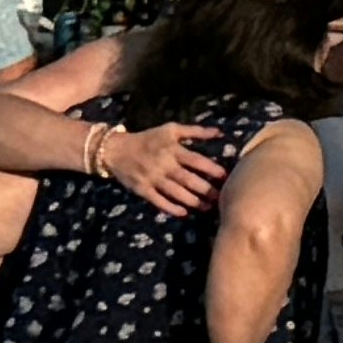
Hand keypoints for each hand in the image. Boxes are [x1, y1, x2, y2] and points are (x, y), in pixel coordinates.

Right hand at [92, 125, 228, 216]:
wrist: (116, 150)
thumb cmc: (148, 139)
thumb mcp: (171, 130)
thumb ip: (195, 131)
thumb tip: (219, 132)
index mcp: (173, 150)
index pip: (196, 160)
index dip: (212, 169)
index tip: (226, 177)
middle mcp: (164, 165)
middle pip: (188, 180)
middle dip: (206, 190)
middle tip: (221, 198)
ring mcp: (153, 178)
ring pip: (175, 193)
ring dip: (192, 201)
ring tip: (207, 207)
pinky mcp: (142, 189)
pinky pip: (158, 201)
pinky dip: (171, 208)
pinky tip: (183, 213)